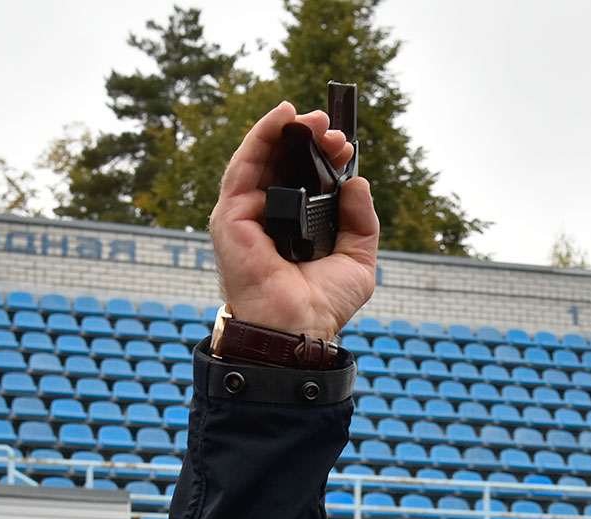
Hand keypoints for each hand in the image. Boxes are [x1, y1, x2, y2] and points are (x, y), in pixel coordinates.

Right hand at [209, 101, 378, 343]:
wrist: (299, 329)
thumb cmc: (322, 305)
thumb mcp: (357, 259)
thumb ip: (360, 221)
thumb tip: (358, 182)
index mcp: (292, 228)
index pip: (303, 180)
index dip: (323, 158)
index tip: (345, 146)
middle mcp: (266, 219)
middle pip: (280, 164)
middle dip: (306, 139)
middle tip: (329, 125)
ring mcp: (245, 216)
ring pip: (260, 159)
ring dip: (284, 131)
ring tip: (311, 117)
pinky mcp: (230, 216)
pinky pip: (243, 166)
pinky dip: (260, 136)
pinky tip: (281, 117)